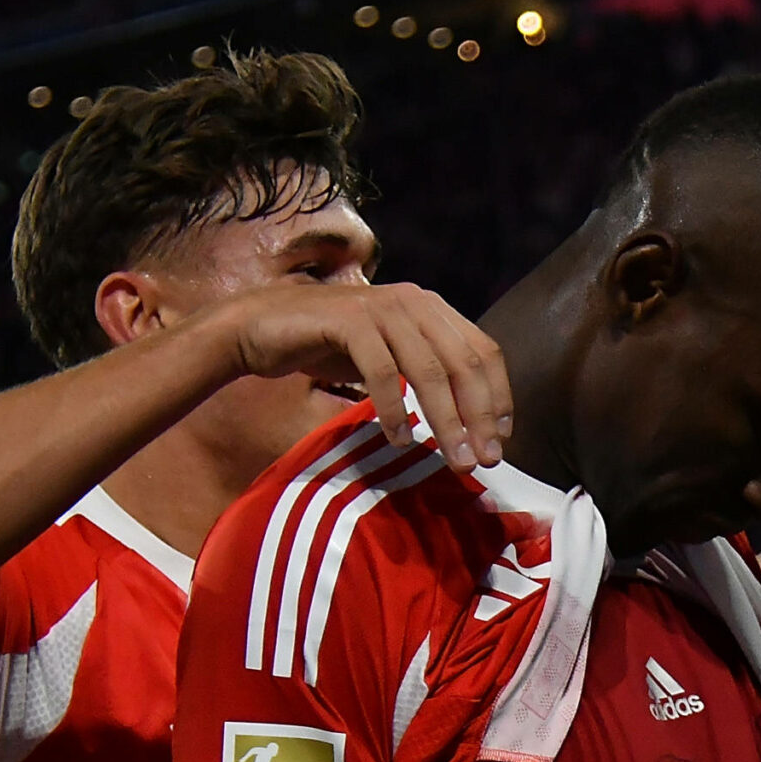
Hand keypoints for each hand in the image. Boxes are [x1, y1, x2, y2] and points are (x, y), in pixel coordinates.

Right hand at [212, 281, 511, 473]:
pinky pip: (382, 371)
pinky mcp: (348, 320)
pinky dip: (393, 409)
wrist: (260, 327)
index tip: (500, 439)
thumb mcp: (389, 355)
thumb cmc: (327, 345)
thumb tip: (470, 420)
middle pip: (464, 364)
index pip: (483, 351)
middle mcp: (413, 301)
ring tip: (454, 459)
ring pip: (429, 370)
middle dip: (479, 416)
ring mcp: (381, 308)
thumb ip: (426, 372)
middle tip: (484, 460)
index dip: (498, 397)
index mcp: (431, 308)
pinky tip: (398, 439)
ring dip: (446, 420)